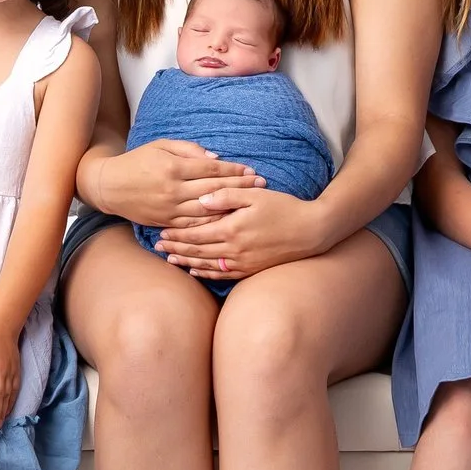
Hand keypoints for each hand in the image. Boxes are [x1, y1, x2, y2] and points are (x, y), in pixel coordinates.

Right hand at [88, 137, 266, 226]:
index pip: (211, 169)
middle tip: (261, 184)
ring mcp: (170, 209)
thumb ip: (189, 150)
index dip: (233, 169)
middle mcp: (173, 190)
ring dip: (231, 207)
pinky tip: (228, 221)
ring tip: (251, 204)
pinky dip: (213, 225)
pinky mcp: (166, 222)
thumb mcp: (161, 146)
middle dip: (240, 186)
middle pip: (214, 189)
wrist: (109, 186)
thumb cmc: (137, 161)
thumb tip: (216, 158)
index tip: (251, 170)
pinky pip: (194, 226)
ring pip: (207, 211)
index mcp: (173, 168)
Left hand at [153, 187, 323, 281]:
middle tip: (159, 246)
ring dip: (187, 261)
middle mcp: (233, 249)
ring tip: (171, 259)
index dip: (177, 233)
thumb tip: (202, 199)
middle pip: (197, 250)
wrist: (311, 231)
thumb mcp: (255, 195)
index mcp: (232, 228)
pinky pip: (222, 274)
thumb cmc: (284, 208)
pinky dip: (206, 273)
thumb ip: (227, 196)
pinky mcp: (251, 269)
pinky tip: (195, 270)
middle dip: (177, 247)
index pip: (196, 233)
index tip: (162, 231)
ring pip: (206, 264)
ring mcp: (242, 262)